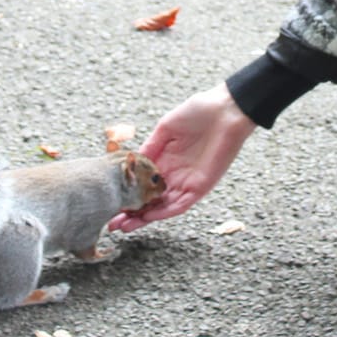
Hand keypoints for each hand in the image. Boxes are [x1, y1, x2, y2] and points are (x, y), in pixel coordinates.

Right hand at [106, 84, 256, 229]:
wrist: (226, 110)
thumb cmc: (199, 111)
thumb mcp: (166, 127)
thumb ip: (150, 147)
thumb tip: (131, 162)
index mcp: (165, 160)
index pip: (143, 183)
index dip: (127, 194)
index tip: (110, 202)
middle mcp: (175, 175)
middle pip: (150, 200)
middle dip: (132, 213)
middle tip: (112, 224)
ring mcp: (187, 182)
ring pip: (162, 207)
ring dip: (144, 218)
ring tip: (124, 227)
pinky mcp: (201, 186)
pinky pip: (181, 204)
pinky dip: (164, 212)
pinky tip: (148, 217)